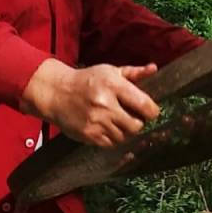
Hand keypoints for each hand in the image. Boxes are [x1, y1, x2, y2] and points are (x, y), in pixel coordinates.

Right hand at [19, 58, 160, 147]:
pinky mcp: (88, 135)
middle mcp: (105, 104)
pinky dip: (113, 137)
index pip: (143, 104)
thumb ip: (134, 72)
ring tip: (119, 121)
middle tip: (134, 117)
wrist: (58, 93)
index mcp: (113, 85)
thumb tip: (154, 68)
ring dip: (125, 131)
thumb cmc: (88, 80)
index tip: (151, 111)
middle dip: (139, 122)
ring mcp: (96, 122)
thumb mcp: (110, 71)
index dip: (152, 111)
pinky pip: (111, 143)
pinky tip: (108, 127)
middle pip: (136, 125)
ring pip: (124, 136)